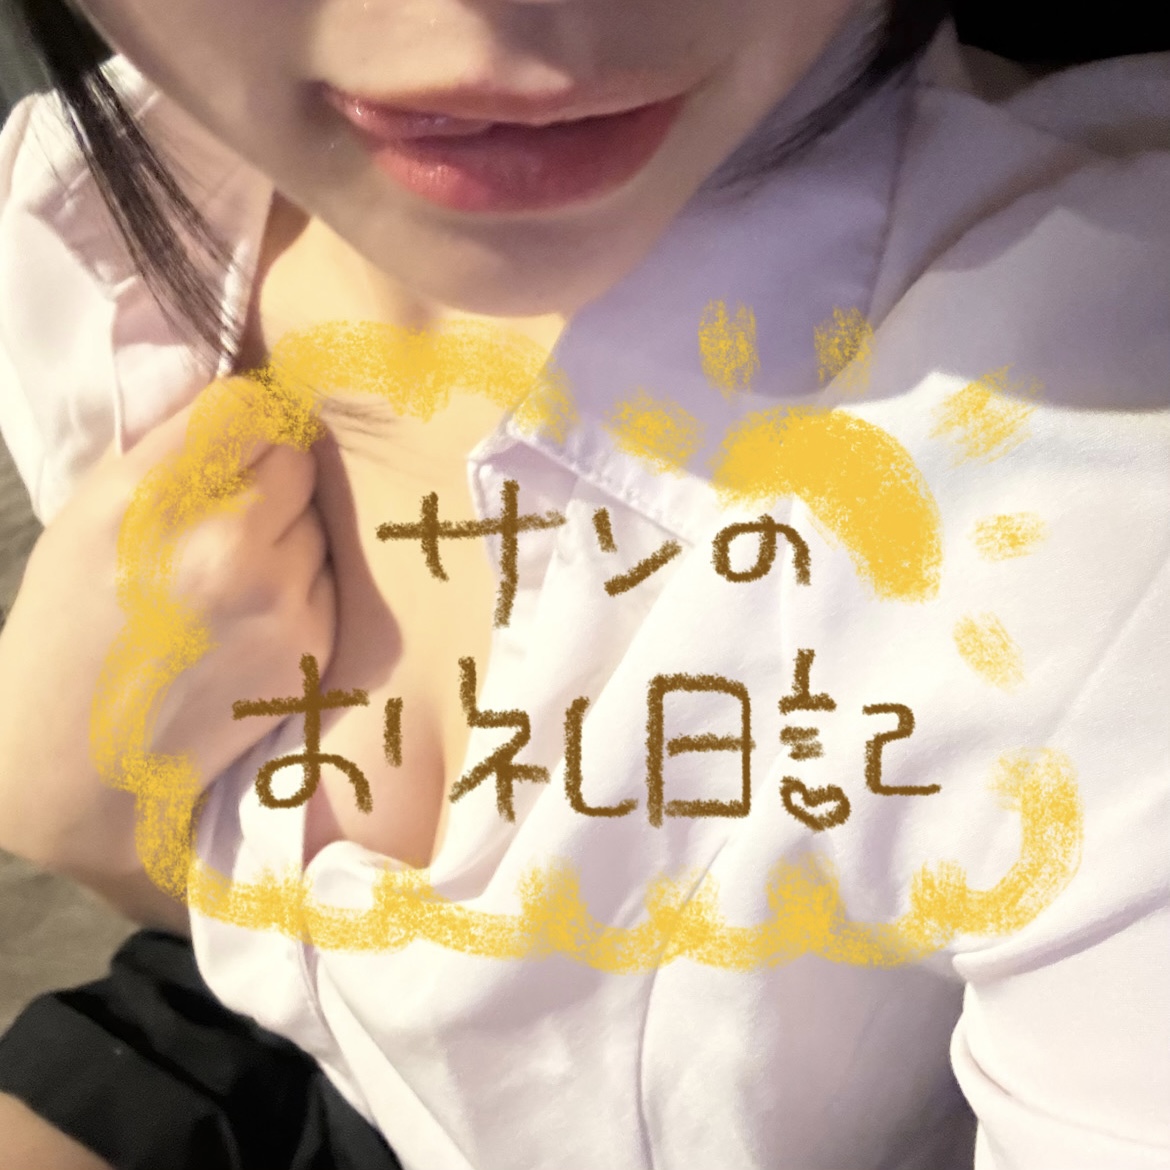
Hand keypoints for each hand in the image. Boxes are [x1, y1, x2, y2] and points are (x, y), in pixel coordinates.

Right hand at [0, 378, 335, 876]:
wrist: (84, 761)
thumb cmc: (73, 630)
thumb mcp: (88, 517)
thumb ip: (167, 453)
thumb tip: (243, 401)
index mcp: (155, 496)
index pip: (248, 405)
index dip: (245, 420)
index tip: (234, 440)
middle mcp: (228, 540)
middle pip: (295, 457)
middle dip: (269, 474)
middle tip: (228, 513)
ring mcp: (280, 595)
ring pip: (317, 517)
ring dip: (288, 530)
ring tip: (231, 575)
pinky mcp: (313, 640)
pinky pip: (327, 574)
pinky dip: (301, 582)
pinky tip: (250, 616)